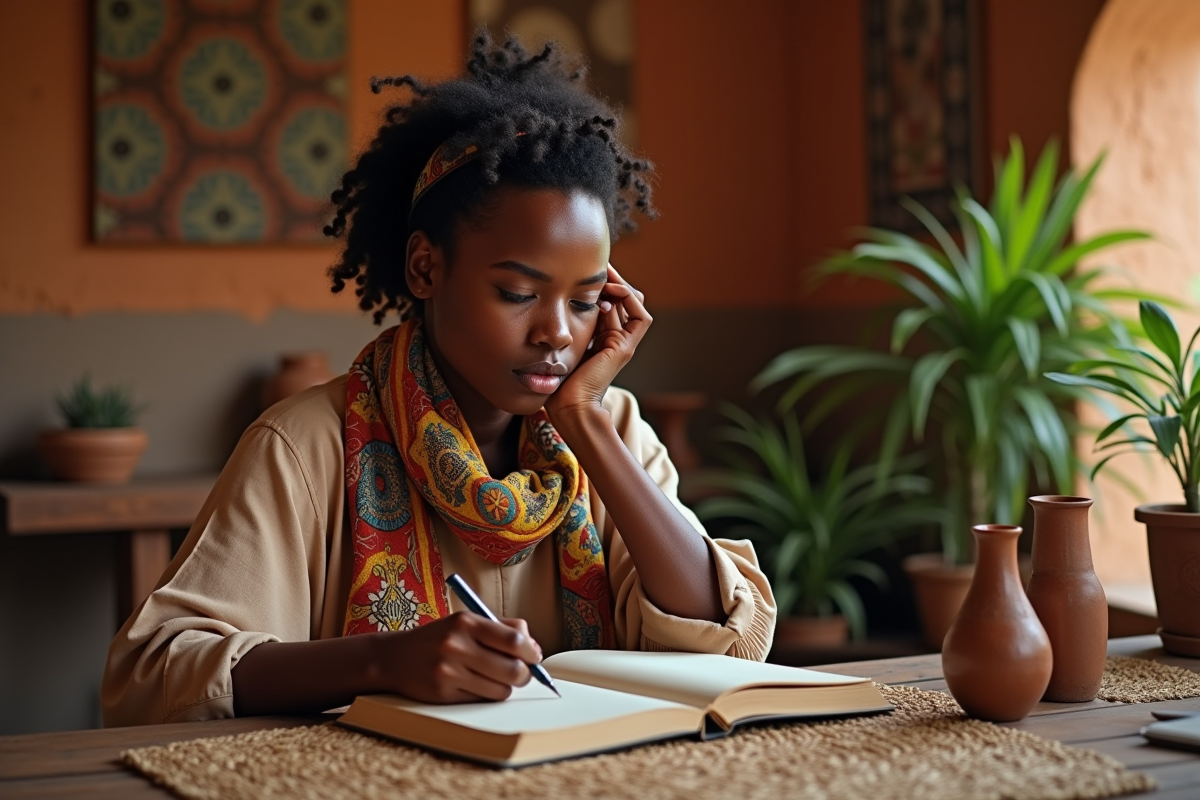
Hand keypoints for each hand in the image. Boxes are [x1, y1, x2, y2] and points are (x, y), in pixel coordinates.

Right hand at [378, 613, 541, 702]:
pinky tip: (476, 685)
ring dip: (505, 687)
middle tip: (522, 673)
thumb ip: (501, 628)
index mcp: (466, 622)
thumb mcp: (465, 622)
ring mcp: (449, 671)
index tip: (534, 657)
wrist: (395, 658)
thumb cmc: (438, 638)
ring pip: (501, 689)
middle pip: (513, 669)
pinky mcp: (444, 693)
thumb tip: (534, 648)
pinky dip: (487, 695)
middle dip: (524, 674)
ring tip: (495, 678)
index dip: (531, 652)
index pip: (514, 640)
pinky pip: (482, 699)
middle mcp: (457, 645)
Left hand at [548, 264, 651, 421]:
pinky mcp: (625, 347)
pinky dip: (628, 298)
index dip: (602, 283)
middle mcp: (616, 337)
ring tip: (603, 272)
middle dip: (611, 279)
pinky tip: (609, 290)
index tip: (585, 267)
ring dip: (619, 284)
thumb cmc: (558, 377)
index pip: (610, 300)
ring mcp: (623, 343)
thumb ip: (570, 321)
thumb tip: (566, 294)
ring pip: (633, 302)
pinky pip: (640, 316)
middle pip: (624, 297)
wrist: (567, 404)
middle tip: (596, 264)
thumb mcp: (563, 338)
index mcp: (602, 335)